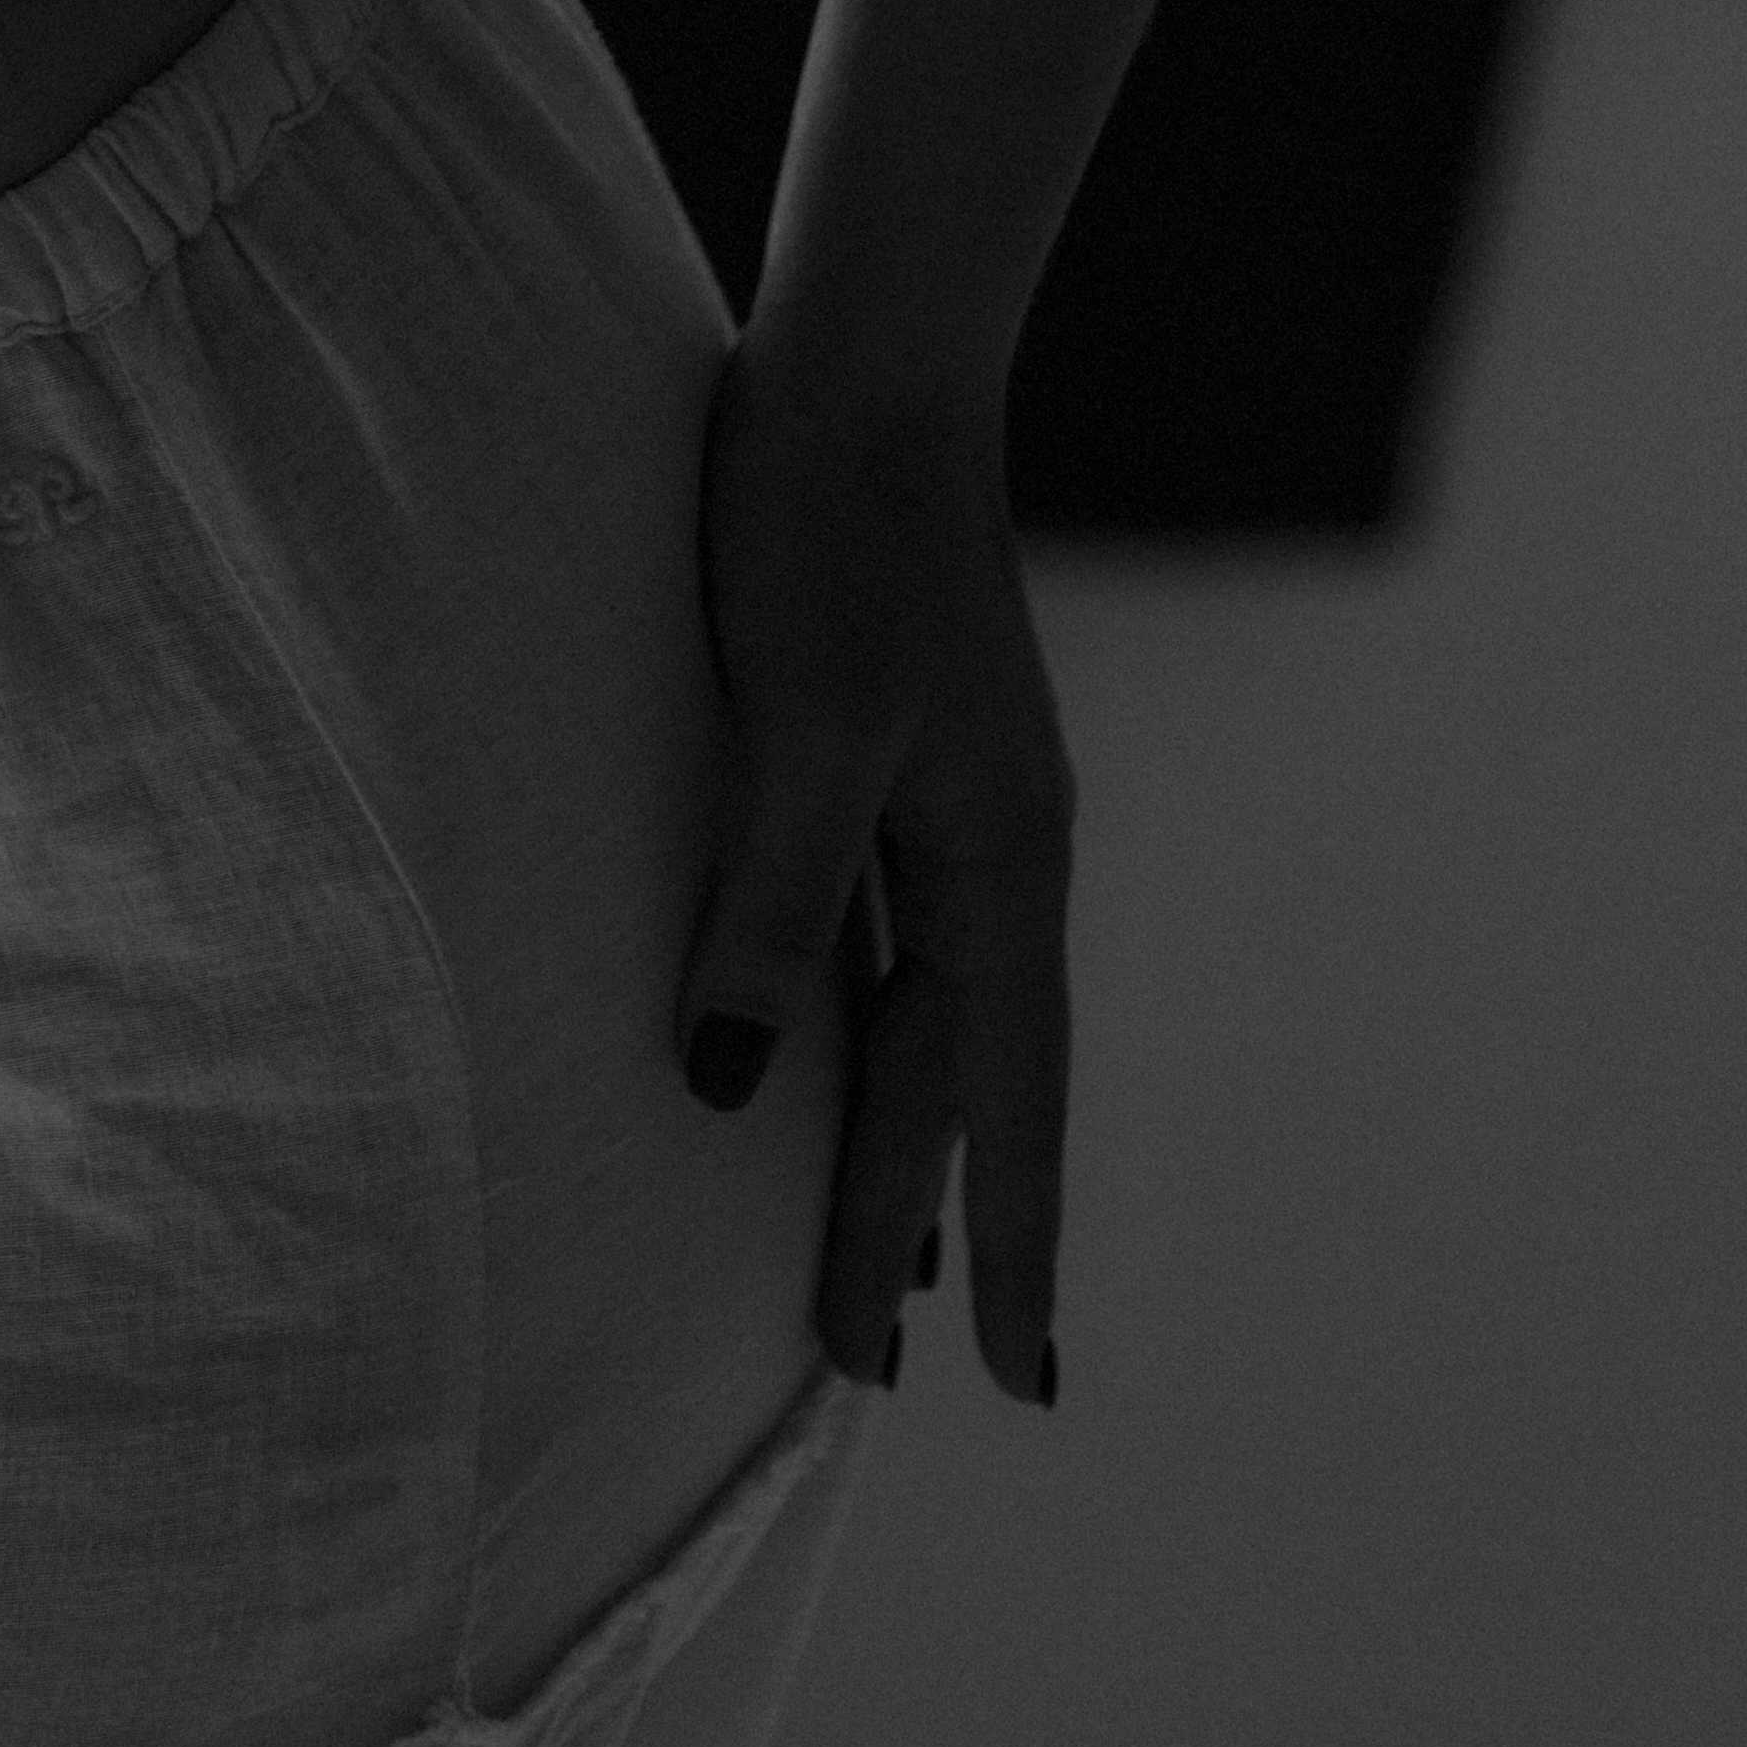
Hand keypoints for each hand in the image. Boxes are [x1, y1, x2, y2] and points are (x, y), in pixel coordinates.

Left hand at [675, 333, 1073, 1403]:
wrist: (865, 363)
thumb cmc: (831, 529)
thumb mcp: (803, 725)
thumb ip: (772, 902)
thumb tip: (732, 1088)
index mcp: (1004, 863)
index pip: (1003, 1099)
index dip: (1003, 1240)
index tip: (1015, 1383)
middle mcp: (999, 851)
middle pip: (963, 1079)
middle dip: (927, 1225)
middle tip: (887, 1373)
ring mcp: (956, 802)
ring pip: (931, 1017)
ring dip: (905, 1138)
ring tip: (883, 1264)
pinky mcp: (897, 749)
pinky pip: (894, 940)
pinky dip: (874, 1030)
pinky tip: (835, 1056)